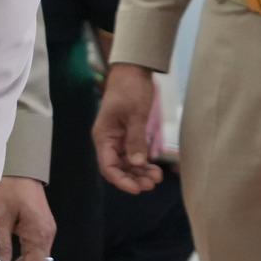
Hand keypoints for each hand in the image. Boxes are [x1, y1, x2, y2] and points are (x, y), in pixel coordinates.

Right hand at [94, 64, 164, 193]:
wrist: (133, 71)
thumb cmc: (130, 89)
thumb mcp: (135, 115)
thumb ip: (136, 140)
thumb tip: (137, 164)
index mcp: (103, 136)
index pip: (108, 167)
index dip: (121, 181)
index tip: (137, 189)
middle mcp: (108, 141)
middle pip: (117, 169)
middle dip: (133, 178)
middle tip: (153, 183)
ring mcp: (118, 139)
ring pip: (126, 164)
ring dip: (139, 173)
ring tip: (157, 177)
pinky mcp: (127, 136)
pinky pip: (133, 156)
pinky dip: (142, 164)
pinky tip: (154, 169)